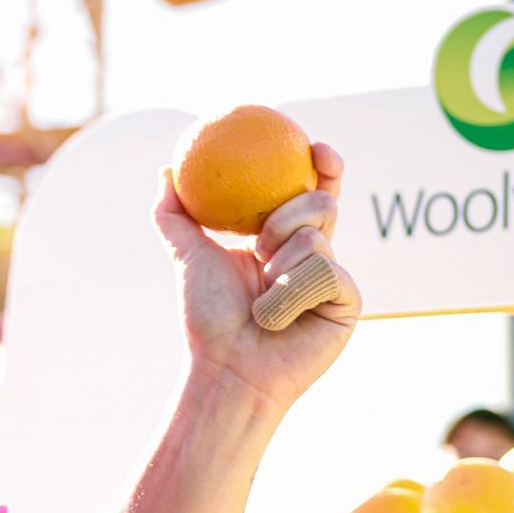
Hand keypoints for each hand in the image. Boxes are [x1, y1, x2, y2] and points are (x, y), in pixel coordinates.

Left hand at [153, 143, 361, 413]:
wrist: (227, 366)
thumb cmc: (208, 317)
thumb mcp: (187, 256)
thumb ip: (174, 213)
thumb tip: (166, 170)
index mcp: (284, 238)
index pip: (311, 190)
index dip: (323, 165)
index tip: (314, 147)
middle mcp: (314, 254)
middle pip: (321, 204)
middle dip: (285, 218)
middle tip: (261, 243)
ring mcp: (334, 278)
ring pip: (317, 238)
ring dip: (278, 266)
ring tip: (262, 298)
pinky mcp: (347, 301)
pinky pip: (326, 272)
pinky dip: (292, 293)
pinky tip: (281, 318)